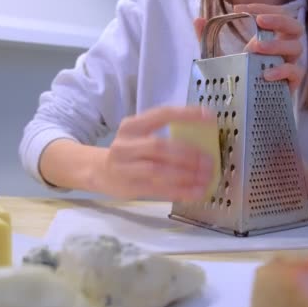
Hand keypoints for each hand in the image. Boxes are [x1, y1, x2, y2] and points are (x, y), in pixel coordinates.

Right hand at [94, 106, 216, 201]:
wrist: (98, 171)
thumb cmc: (128, 152)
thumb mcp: (138, 136)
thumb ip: (163, 135)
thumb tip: (203, 145)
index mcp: (132, 125)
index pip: (161, 114)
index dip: (186, 115)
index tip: (209, 116)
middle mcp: (125, 145)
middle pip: (159, 146)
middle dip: (188, 154)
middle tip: (209, 161)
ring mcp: (125, 167)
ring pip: (158, 170)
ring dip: (186, 175)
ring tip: (206, 178)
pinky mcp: (129, 187)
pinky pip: (158, 190)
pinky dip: (179, 191)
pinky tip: (196, 192)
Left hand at [194, 4, 304, 93]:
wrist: (245, 107)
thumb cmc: (237, 76)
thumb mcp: (220, 56)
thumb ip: (209, 39)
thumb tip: (197, 20)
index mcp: (271, 37)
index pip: (275, 14)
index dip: (261, 8)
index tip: (239, 9)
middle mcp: (283, 48)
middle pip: (294, 26)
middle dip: (278, 20)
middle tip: (259, 21)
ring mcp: (289, 64)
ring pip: (296, 47)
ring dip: (277, 44)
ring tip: (256, 47)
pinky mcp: (292, 83)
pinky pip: (295, 72)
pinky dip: (282, 70)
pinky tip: (266, 73)